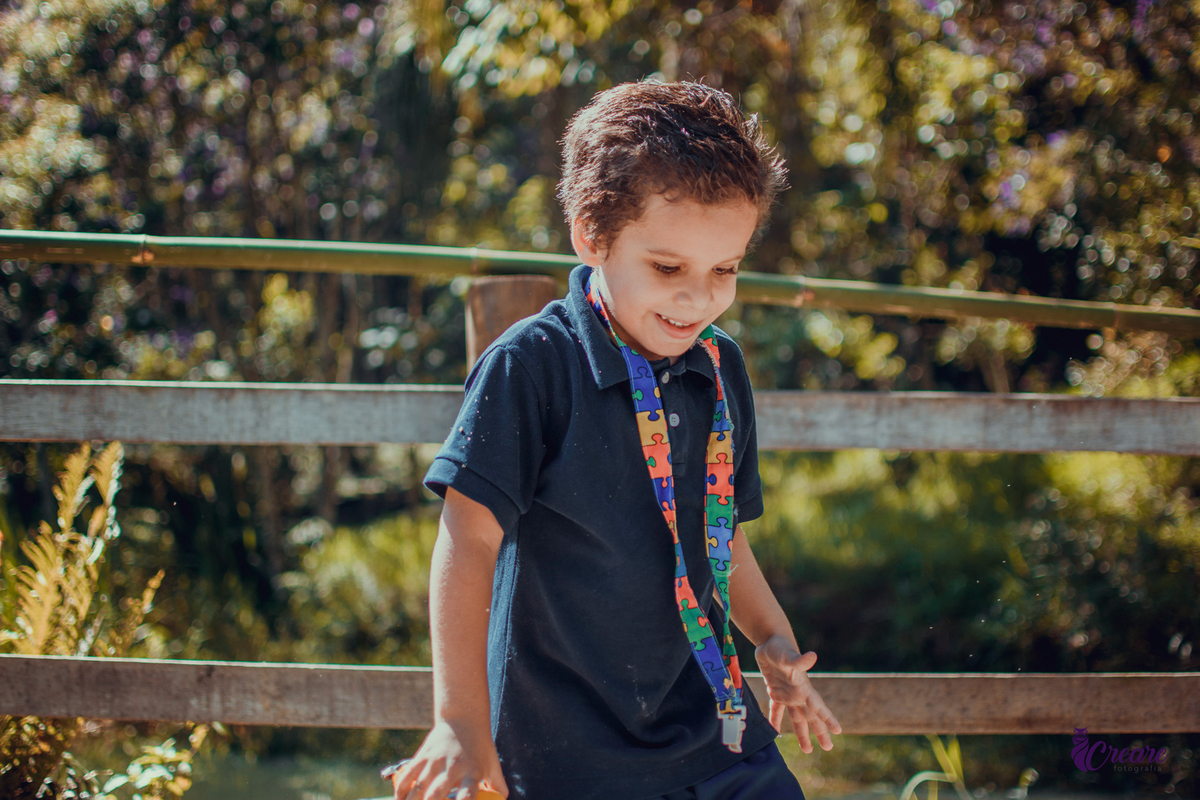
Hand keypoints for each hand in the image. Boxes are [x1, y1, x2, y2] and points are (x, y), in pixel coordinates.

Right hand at [391, 718, 508, 799]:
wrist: (463, 718)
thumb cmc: (480, 746)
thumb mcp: (492, 764)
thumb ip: (498, 785)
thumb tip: (503, 799)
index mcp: (472, 773)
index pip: (467, 796)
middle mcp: (452, 768)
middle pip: (435, 795)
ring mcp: (435, 762)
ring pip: (418, 789)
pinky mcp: (422, 756)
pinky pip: (407, 776)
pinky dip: (400, 791)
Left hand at [755, 634, 841, 753]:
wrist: (770, 641)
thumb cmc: (780, 647)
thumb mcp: (788, 655)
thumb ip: (799, 660)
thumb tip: (812, 656)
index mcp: (803, 688)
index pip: (818, 706)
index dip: (827, 718)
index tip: (838, 731)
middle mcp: (798, 694)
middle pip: (811, 717)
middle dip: (820, 732)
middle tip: (829, 748)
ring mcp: (787, 694)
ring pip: (796, 718)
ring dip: (802, 733)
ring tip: (808, 749)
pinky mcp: (775, 691)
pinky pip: (776, 710)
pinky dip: (775, 720)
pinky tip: (774, 732)